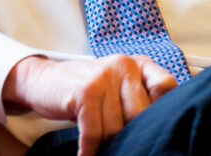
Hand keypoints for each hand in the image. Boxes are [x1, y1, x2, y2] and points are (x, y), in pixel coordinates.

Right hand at [2, 54, 177, 155]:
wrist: (44, 80)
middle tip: (121, 145)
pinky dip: (89, 149)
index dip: (163, 111)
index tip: (154, 129)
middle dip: (129, 135)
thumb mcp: (117, 87)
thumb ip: (140, 100)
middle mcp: (124, 65)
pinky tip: (85, 154)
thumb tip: (163, 132)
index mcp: (137, 64)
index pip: (165, 87)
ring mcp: (103, 76)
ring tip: (100, 145)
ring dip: (106, 143)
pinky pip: (94, 132)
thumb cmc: (87, 91)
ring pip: (116, 128)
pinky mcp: (84, 92)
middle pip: (140, 115)